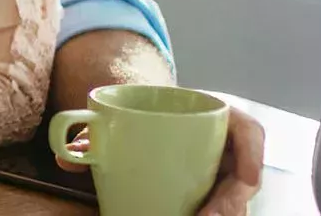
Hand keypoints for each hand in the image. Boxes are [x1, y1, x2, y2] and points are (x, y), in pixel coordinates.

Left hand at [55, 104, 264, 215]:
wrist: (143, 116)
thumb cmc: (137, 115)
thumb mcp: (121, 118)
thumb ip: (95, 134)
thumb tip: (67, 156)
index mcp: (214, 118)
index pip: (249, 131)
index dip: (253, 154)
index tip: (247, 179)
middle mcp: (224, 147)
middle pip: (243, 177)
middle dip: (230, 202)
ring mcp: (220, 172)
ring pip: (234, 199)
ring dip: (222, 213)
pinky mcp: (210, 191)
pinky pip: (218, 208)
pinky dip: (212, 214)